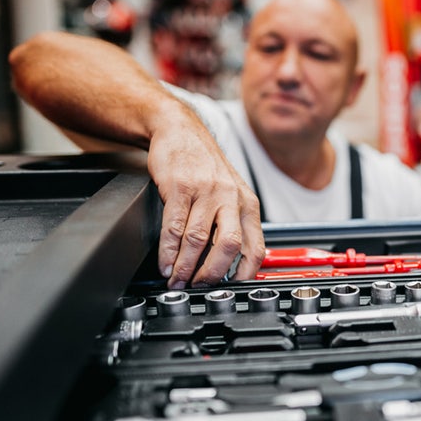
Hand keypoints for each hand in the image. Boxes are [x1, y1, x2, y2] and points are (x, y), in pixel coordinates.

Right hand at [148, 121, 264, 287]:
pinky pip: (174, 227)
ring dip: (185, 267)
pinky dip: (168, 251)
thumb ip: (235, 223)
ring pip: (198, 240)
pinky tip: (165, 262)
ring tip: (177, 280)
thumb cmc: (205, 166)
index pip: (255, 247)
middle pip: (228, 246)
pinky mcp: (180, 188)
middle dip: (212, 274)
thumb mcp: (231, 193)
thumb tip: (231, 264)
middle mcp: (230, 198)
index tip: (231, 289)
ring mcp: (206, 192)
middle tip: (198, 287)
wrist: (181, 131)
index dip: (245, 274)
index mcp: (247, 204)